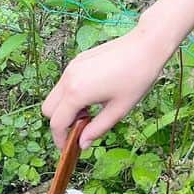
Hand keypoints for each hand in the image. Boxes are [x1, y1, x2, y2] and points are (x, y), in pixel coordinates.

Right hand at [41, 22, 177, 150]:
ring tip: (90, 110)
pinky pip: (64, 84)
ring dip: (65, 108)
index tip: (69, 147)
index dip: (60, 139)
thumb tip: (82, 144)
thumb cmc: (136, 78)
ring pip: (54, 96)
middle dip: (60, 122)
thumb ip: (97, 129)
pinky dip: (70, 95)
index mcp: (77, 93)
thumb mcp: (118, 110)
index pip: (57, 123)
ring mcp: (71, 68)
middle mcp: (68, 79)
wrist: (145, 46)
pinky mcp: (77, 62)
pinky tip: (93, 94)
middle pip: (48, 110)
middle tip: (81, 127)